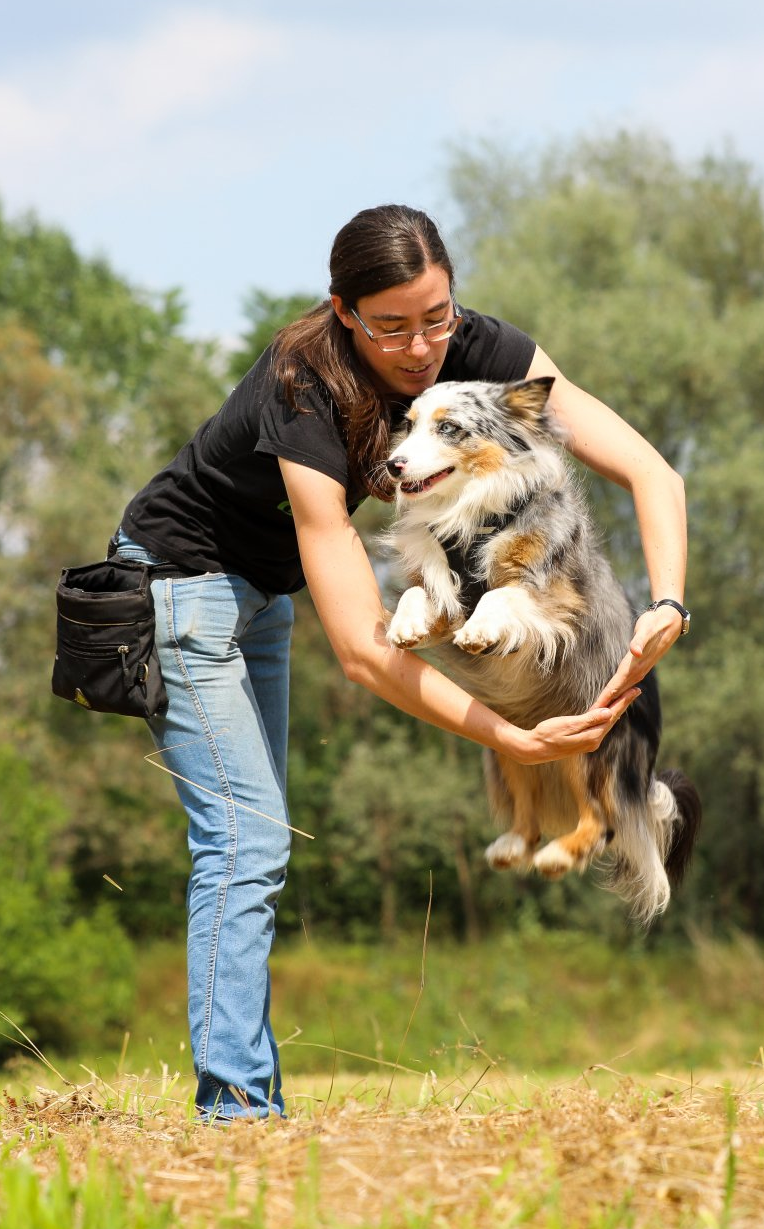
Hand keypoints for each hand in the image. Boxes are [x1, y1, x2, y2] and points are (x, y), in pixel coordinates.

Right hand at [516, 687, 640, 764]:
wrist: (535, 749)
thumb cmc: (548, 734)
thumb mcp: (568, 725)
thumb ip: (589, 720)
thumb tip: (608, 713)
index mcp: (592, 736)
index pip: (612, 715)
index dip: (623, 702)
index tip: (634, 690)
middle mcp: (594, 741)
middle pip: (613, 719)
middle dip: (624, 704)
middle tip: (636, 691)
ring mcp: (589, 742)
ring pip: (607, 723)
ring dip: (617, 710)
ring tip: (625, 699)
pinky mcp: (583, 741)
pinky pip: (600, 727)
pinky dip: (607, 717)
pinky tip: (608, 713)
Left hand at [593, 606, 682, 708]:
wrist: (670, 620)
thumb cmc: (655, 623)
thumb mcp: (647, 629)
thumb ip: (640, 641)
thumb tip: (635, 651)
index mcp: (635, 663)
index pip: (617, 683)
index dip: (607, 696)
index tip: (597, 709)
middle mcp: (638, 668)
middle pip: (618, 690)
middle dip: (607, 704)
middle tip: (593, 717)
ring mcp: (641, 668)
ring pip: (624, 687)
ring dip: (613, 699)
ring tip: (602, 711)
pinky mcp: (641, 664)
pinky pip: (628, 681)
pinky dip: (620, 690)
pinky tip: (617, 696)